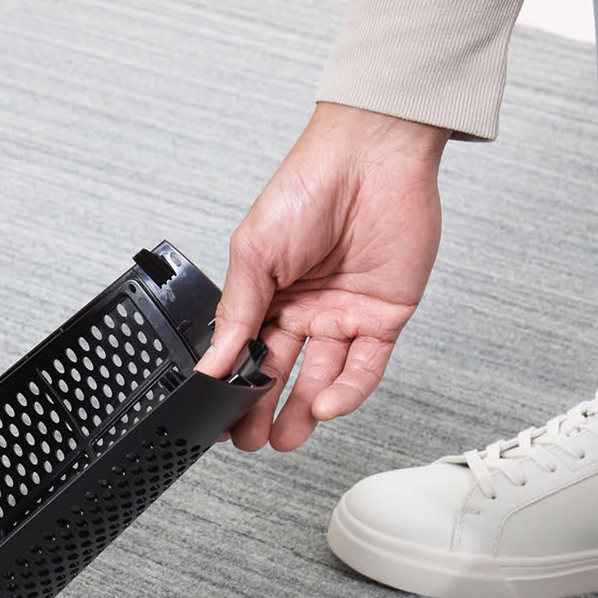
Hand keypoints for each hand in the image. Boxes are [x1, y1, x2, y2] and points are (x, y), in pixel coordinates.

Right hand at [196, 102, 448, 450]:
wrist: (371, 158)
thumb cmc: (306, 187)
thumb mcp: (253, 253)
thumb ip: (237, 313)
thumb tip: (213, 364)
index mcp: (266, 294)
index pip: (245, 353)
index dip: (233, 386)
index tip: (219, 417)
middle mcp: (304, 309)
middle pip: (281, 373)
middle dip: (263, 410)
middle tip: (250, 439)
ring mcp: (344, 315)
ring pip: (322, 378)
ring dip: (303, 412)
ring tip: (283, 438)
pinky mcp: (384, 317)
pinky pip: (366, 365)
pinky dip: (347, 390)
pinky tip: (326, 405)